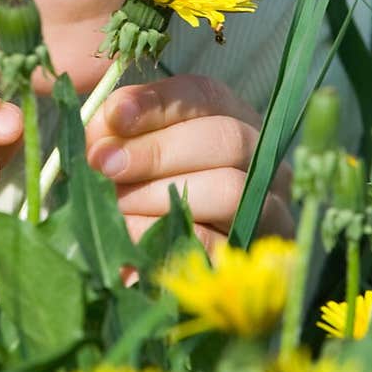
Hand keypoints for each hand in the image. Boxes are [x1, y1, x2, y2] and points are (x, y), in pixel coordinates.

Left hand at [85, 74, 293, 255]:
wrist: (162, 276)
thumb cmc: (135, 195)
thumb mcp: (124, 153)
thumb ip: (114, 130)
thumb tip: (103, 123)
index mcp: (229, 119)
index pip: (204, 95)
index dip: (158, 102)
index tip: (113, 116)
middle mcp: (259, 160)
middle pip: (225, 137)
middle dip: (156, 150)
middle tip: (103, 164)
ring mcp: (268, 210)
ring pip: (230, 189)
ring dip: (163, 194)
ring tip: (116, 203)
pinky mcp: (255, 259)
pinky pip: (219, 244)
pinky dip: (170, 236)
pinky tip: (131, 235)